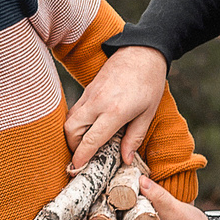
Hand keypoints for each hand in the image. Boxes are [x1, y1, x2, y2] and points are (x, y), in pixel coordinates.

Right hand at [64, 46, 167, 171]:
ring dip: (73, 134)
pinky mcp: (88, 88)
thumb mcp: (148, 113)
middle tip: (83, 155)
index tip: (76, 167)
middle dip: (72, 146)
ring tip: (85, 143)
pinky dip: (77, 122)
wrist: (143, 52)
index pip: (91, 139)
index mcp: (115, 111)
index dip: (81, 156)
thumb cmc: (149, 82)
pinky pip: (76, 109)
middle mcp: (98, 103)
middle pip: (71, 130)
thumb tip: (125, 159)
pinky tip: (89, 127)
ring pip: (70, 119)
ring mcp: (90, 94)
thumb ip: (134, 138)